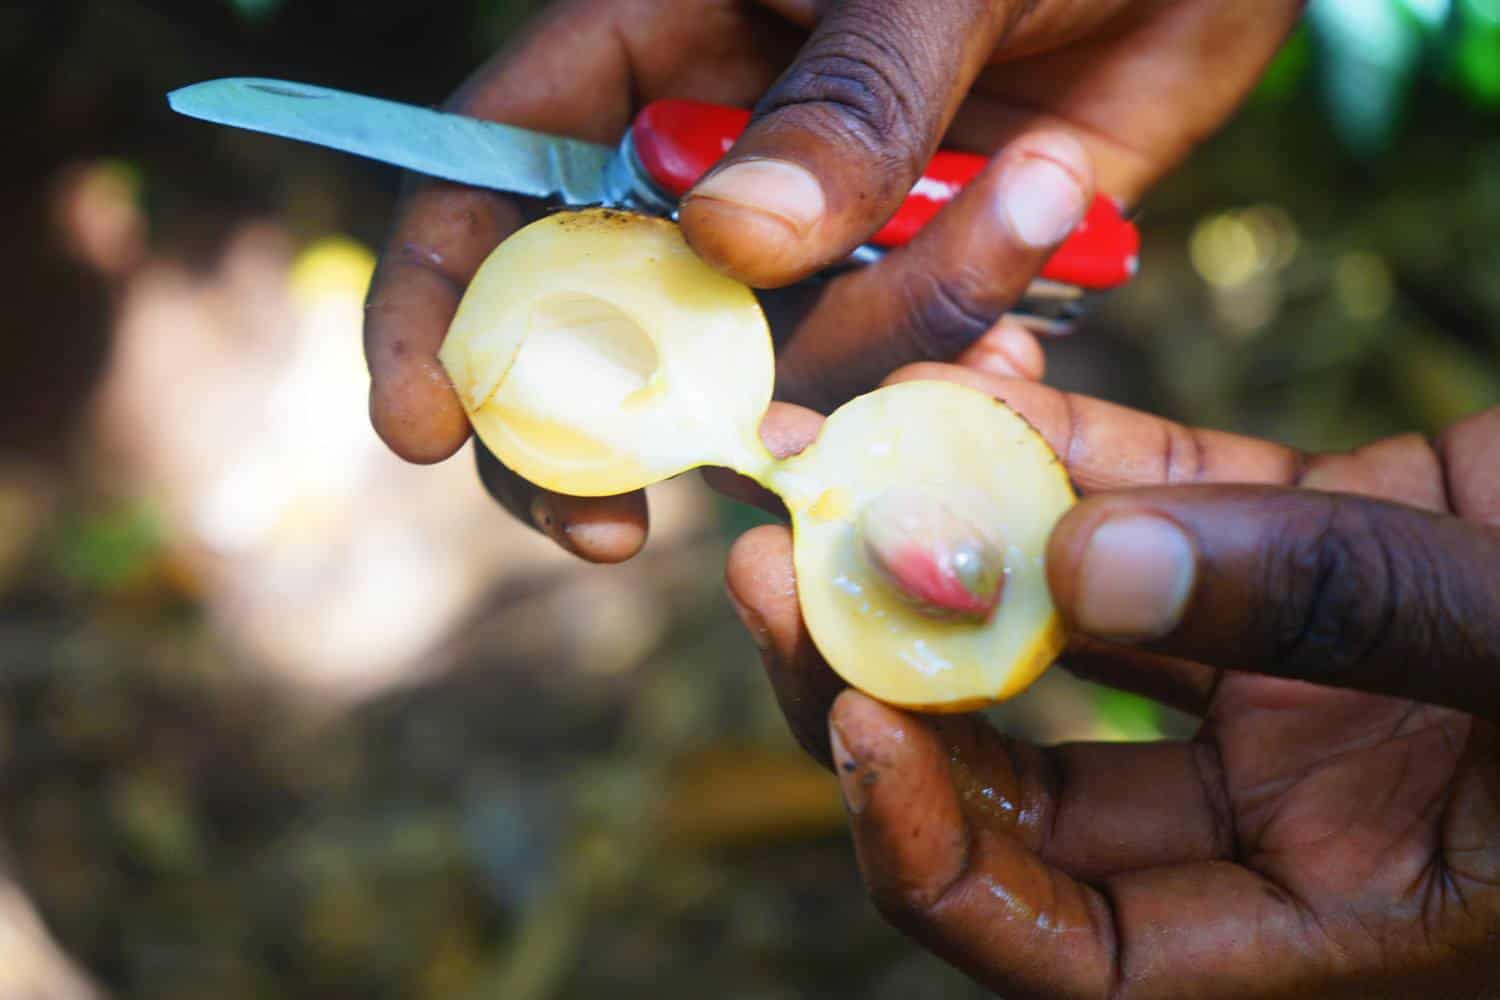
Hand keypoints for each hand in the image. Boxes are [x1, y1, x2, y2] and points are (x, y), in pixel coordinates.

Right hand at [363, 0, 1301, 561]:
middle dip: (596, 427)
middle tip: (608, 526)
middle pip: (598, 315)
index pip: (497, 174)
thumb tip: (729, 243)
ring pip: (764, 363)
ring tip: (981, 304)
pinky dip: (934, 390)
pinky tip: (1007, 365)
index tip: (422, 423)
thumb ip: (848, 96)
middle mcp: (717, 155)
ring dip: (842, 388)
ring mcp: (814, 231)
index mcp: (660, 41)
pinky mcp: (914, 282)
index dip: (440, 297)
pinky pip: (891, 372)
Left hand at [725, 363, 1499, 997]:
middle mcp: (1280, 809)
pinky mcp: (1309, 541)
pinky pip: (1152, 494)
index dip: (934, 859)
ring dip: (953, 541)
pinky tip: (987, 373)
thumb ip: (1342, 616)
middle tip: (783, 558)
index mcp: (1328, 918)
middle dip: (883, 673)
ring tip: (851, 443)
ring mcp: (1284, 670)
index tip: (855, 718)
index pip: (1064, 946)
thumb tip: (1089, 554)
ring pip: (1062, 624)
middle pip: (1017, 779)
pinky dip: (1068, 442)